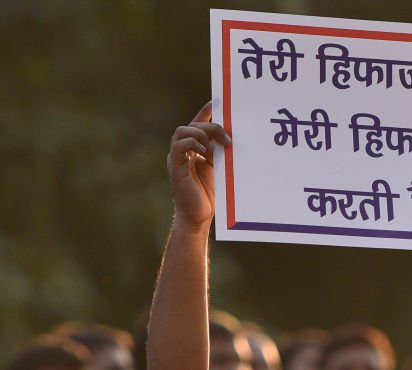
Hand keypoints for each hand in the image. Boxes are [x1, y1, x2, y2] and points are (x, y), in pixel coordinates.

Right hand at [167, 102, 230, 229]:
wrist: (198, 218)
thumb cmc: (208, 197)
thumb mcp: (218, 170)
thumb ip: (220, 153)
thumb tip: (230, 138)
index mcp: (193, 151)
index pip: (197, 125)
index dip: (205, 112)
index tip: (217, 102)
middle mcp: (182, 152)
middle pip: (192, 125)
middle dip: (210, 126)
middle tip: (227, 138)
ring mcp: (177, 159)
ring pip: (182, 131)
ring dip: (200, 134)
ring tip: (214, 146)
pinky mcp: (175, 168)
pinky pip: (179, 146)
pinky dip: (192, 144)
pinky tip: (204, 152)